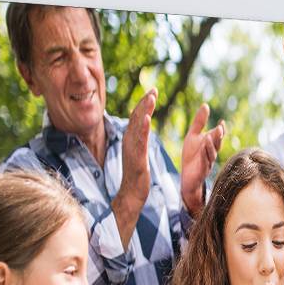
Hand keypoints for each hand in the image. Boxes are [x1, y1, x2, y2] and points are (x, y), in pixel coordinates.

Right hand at [119, 88, 155, 206]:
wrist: (131, 195)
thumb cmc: (136, 175)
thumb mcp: (137, 152)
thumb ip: (138, 138)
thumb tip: (141, 124)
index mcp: (130, 139)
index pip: (137, 117)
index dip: (144, 103)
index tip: (153, 91)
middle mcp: (129, 142)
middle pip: (136, 117)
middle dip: (145, 102)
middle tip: (154, 89)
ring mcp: (132, 150)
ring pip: (138, 126)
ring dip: (144, 111)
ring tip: (151, 98)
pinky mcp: (137, 159)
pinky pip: (140, 142)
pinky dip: (143, 129)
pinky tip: (147, 119)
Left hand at [181, 102, 224, 213]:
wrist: (187, 178)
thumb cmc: (192, 156)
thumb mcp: (193, 136)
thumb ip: (199, 122)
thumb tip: (206, 105)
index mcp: (211, 144)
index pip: (218, 136)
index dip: (220, 130)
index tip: (221, 122)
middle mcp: (212, 153)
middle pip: (217, 144)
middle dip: (218, 136)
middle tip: (219, 128)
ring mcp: (207, 163)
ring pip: (211, 154)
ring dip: (211, 146)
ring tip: (209, 137)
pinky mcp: (201, 171)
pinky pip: (203, 164)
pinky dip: (204, 157)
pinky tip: (202, 150)